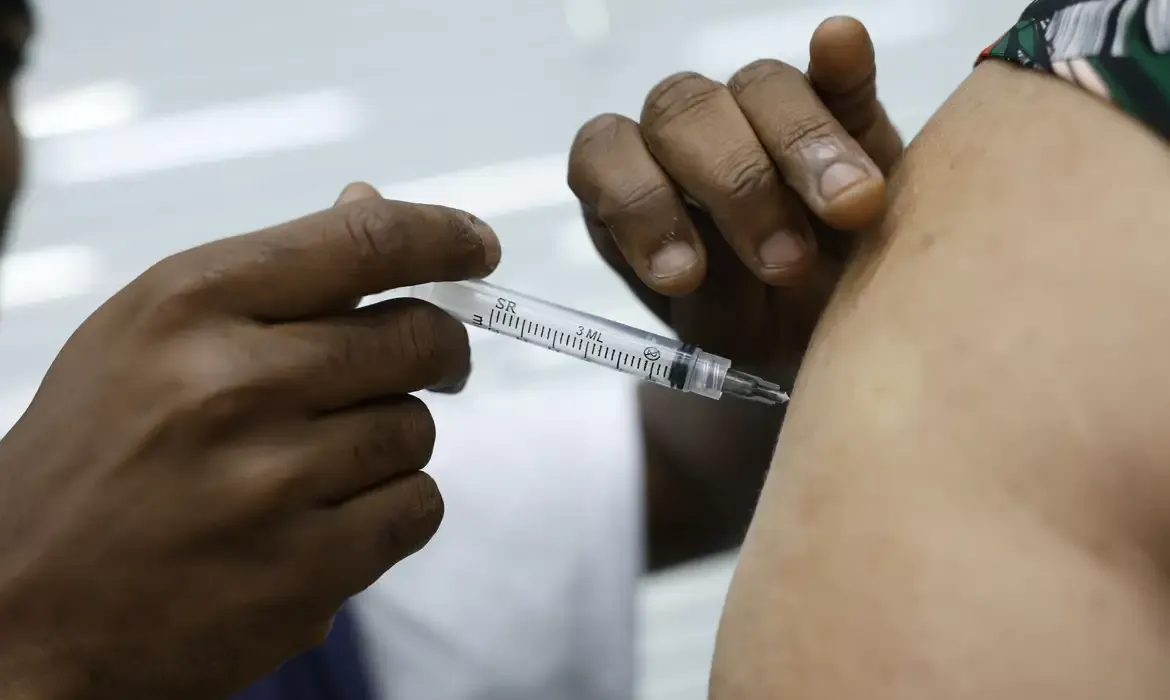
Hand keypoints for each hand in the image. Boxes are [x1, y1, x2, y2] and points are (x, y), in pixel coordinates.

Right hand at [0, 183, 498, 699]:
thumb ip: (270, 276)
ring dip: (393, 440)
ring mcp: (271, 483)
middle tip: (426, 362)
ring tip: (322, 463)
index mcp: (189, 304)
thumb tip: (370, 202)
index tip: (478, 246)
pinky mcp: (305, 571)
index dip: (443, 237)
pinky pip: (418, 507)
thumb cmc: (97, 454)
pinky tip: (332, 517)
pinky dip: (395, 509)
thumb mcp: (148, 334)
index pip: (364, 243)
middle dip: (439, 348)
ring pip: (418, 429)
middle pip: (417, 337)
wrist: (23, 608)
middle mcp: (232, 384)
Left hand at [568, 17, 902, 379]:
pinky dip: (840, 61)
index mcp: (635, 191)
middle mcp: (686, 141)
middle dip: (734, 184)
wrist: (841, 330)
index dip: (636, 205)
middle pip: (681, 114)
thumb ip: (710, 304)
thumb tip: (706, 270)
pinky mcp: (841, 109)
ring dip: (800, 143)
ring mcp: (761, 115)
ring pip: (759, 87)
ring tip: (849, 211)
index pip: (605, 159)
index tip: (685, 274)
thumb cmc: (761, 330)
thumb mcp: (725, 341)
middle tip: (787, 262)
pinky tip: (842, 47)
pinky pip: (836, 73)